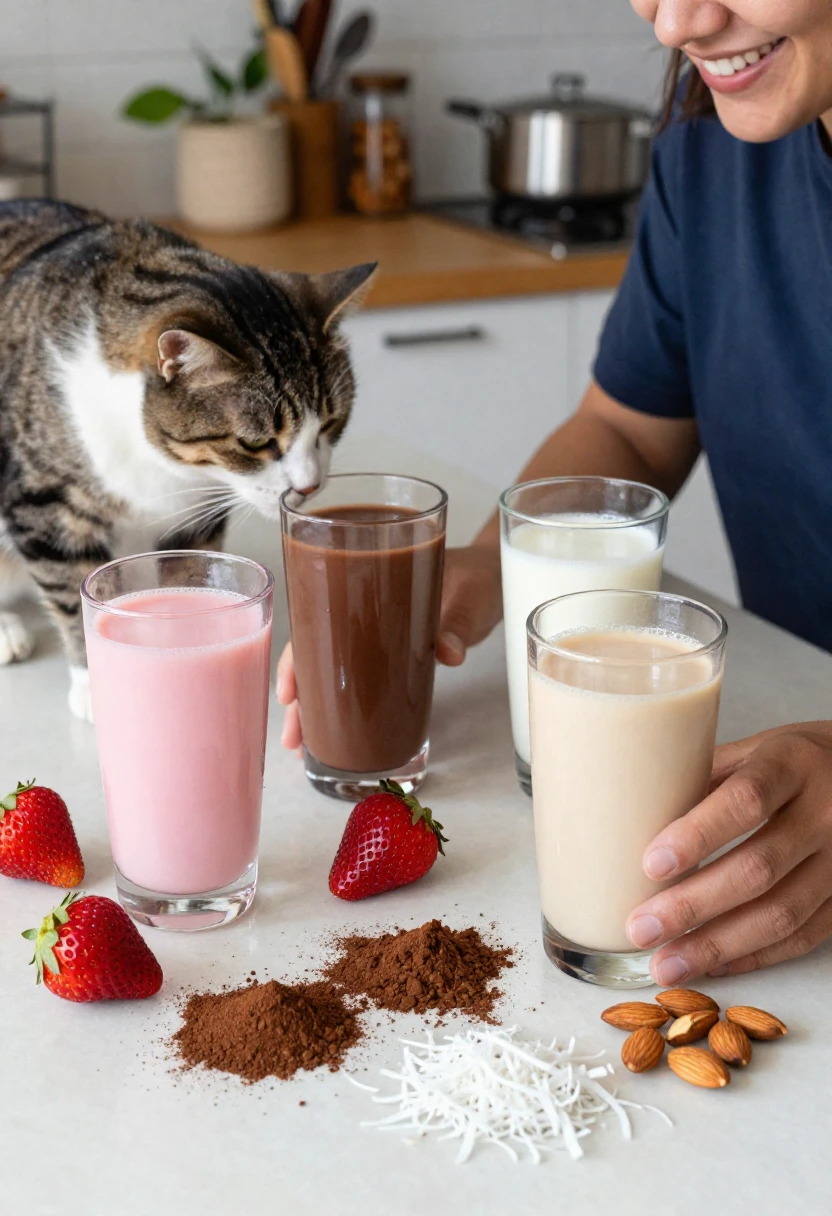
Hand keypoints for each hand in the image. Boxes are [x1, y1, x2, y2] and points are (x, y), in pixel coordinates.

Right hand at [276, 543, 502, 750]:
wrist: (494, 574)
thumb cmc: (477, 575)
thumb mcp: (469, 597)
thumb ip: (458, 624)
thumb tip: (449, 653)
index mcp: (369, 580)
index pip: (317, 618)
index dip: (298, 656)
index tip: (289, 692)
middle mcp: (364, 608)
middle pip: (317, 651)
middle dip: (300, 695)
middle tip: (291, 736)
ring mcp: (377, 631)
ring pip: (333, 667)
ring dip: (316, 703)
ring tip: (301, 743)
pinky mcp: (394, 650)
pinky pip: (360, 675)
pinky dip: (346, 700)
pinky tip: (335, 727)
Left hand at [625, 722, 831, 984]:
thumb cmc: (795, 760)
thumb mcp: (754, 749)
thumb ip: (704, 778)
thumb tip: (632, 816)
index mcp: (793, 763)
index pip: (746, 800)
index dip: (698, 835)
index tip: (650, 864)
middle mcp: (826, 812)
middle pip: (758, 867)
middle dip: (693, 904)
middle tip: (641, 928)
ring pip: (781, 914)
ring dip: (717, 945)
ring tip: (666, 964)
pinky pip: (801, 937)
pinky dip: (752, 956)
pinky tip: (711, 964)